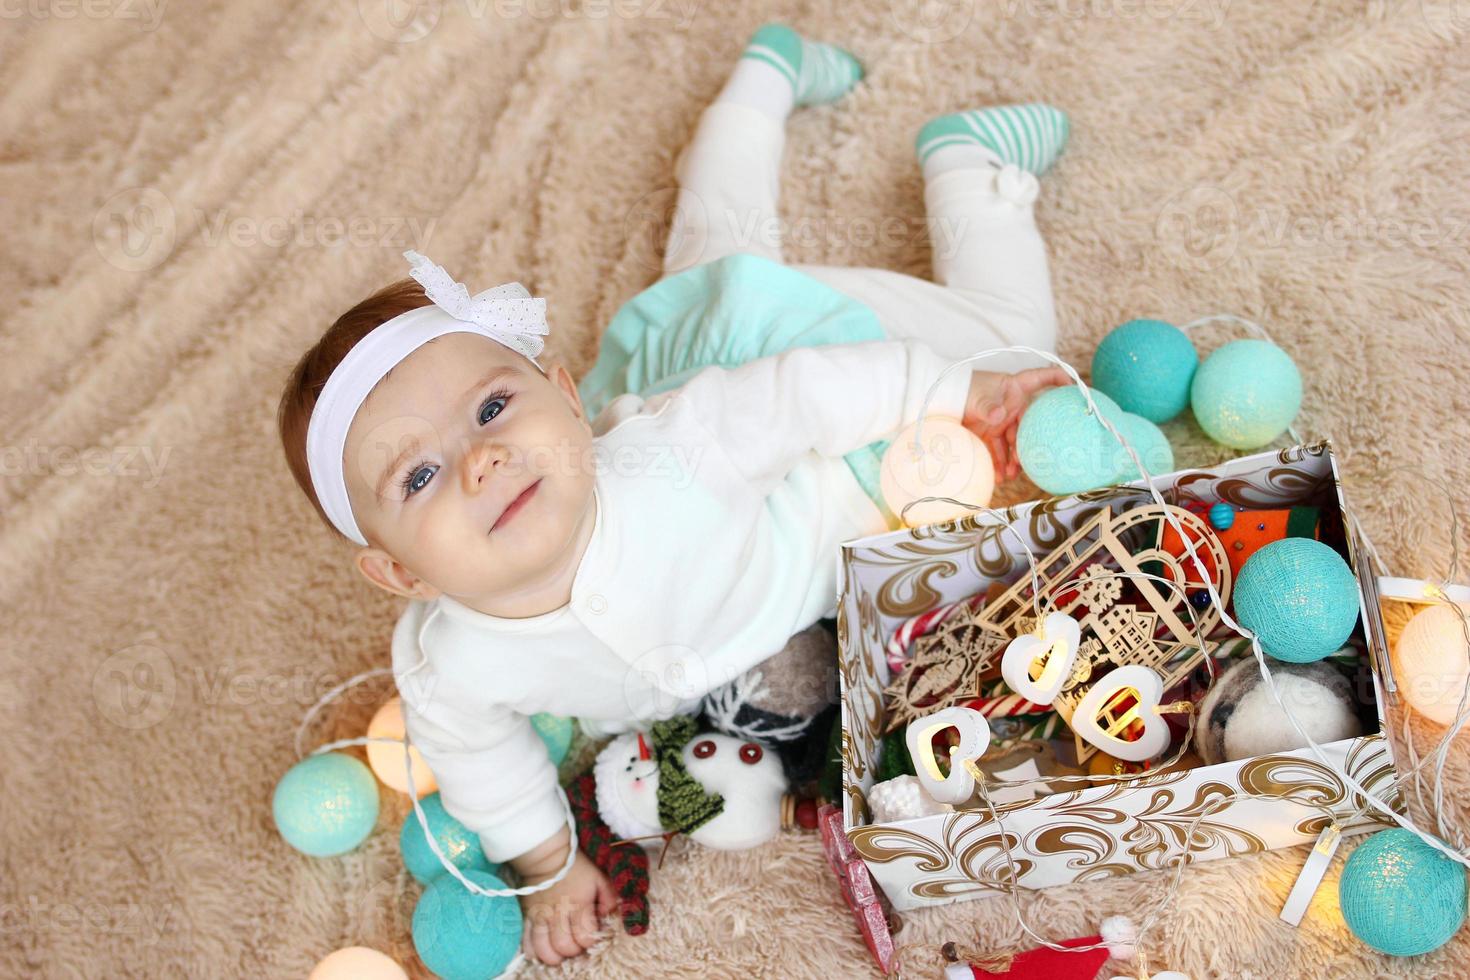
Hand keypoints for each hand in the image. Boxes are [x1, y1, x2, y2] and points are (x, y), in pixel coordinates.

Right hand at [517, 838, 617, 964]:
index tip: (591, 933)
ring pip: (543, 949)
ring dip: (554, 955)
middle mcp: (558, 913)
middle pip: (564, 947)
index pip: (585, 937)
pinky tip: (544, 948)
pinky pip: (526, 942)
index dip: (590, 940)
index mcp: (578, 904)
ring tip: (560, 949)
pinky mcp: (527, 916)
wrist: (547, 856)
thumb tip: (607, 916)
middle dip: (573, 950)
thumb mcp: (599, 878)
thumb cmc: (577, 868)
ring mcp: (540, 916)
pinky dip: (534, 951)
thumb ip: (609, 898)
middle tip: (576, 942)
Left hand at [963, 367, 1070, 480]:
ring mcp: (1001, 420)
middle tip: (1025, 459)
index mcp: (1014, 388)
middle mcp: (1011, 404)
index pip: (1042, 378)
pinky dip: (1000, 463)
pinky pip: (998, 450)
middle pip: (1029, 423)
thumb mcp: (976, 397)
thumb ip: (988, 406)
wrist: (939, 401)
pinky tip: (1001, 477)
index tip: (1074, 387)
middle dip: (1029, 442)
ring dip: (1015, 458)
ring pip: (1014, 441)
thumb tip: (1000, 414)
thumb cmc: (961, 389)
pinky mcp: (989, 433)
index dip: (1059, 379)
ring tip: (1012, 474)